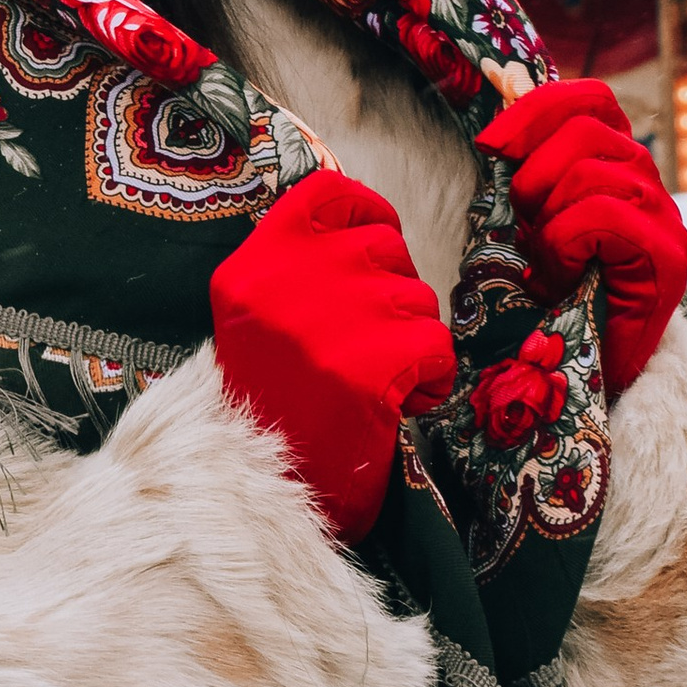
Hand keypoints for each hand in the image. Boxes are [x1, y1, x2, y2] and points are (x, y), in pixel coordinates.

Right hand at [209, 173, 456, 546]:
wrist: (264, 493)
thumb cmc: (273, 405)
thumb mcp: (257, 318)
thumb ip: (299, 265)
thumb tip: (371, 225)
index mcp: (249, 269)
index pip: (329, 193)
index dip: (369, 213)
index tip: (378, 240)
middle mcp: (281, 286)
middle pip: (384, 249)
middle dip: (394, 292)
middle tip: (366, 343)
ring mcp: (326, 324)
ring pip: (417, 298)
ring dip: (412, 339)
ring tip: (374, 379)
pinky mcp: (369, 368)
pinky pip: (437, 346)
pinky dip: (431, 378)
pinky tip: (398, 403)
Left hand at [475, 79, 686, 399]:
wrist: (581, 369)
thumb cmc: (549, 293)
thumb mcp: (527, 215)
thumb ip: (526, 165)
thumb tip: (501, 101)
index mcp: (619, 164)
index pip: (590, 99)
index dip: (536, 109)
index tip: (492, 145)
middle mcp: (650, 183)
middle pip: (587, 131)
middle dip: (534, 174)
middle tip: (525, 225)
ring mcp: (666, 219)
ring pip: (592, 173)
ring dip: (548, 217)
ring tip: (547, 259)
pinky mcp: (668, 257)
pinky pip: (602, 216)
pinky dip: (565, 243)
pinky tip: (563, 273)